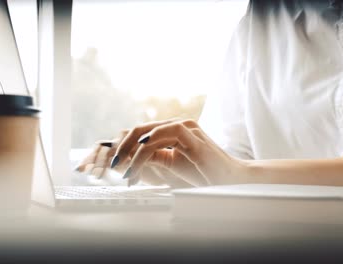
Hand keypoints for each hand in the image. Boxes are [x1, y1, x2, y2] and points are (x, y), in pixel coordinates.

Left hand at [76, 119, 245, 186]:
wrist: (228, 180)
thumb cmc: (202, 173)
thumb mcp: (171, 165)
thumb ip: (153, 157)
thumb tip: (129, 157)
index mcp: (172, 132)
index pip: (142, 133)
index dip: (126, 146)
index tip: (116, 163)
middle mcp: (178, 126)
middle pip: (142, 129)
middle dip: (124, 147)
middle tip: (114, 164)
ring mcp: (186, 128)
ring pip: (151, 132)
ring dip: (134, 150)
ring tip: (126, 167)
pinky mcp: (194, 136)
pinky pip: (168, 133)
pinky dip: (153, 140)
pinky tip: (141, 150)